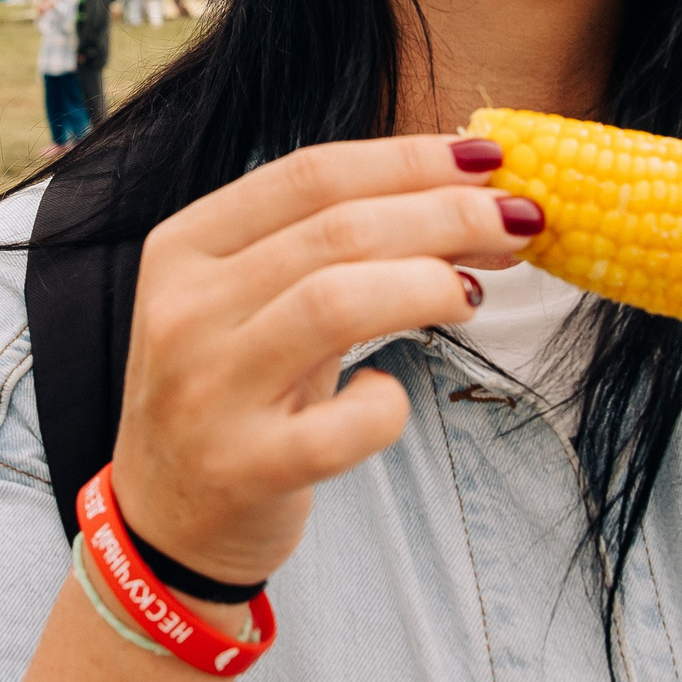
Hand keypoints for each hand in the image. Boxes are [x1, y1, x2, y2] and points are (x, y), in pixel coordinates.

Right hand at [108, 135, 537, 586]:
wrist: (164, 522)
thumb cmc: (231, 395)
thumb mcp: (254, 305)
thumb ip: (338, 253)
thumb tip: (470, 203)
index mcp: (184, 248)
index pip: (309, 174)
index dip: (409, 160)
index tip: (487, 161)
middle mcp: (184, 310)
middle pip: (337, 230)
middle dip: (446, 215)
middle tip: (517, 221)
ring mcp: (208, 391)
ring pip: (336, 303)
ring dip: (428, 285)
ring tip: (473, 295)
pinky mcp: (243, 467)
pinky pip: (343, 424)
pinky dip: (388, 404)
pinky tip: (390, 398)